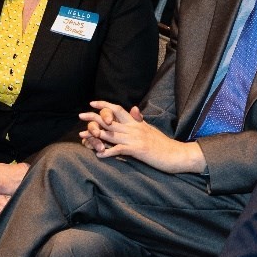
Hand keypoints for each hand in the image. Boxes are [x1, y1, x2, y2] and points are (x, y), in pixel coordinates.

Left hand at [79, 101, 204, 173]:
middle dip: (93, 117)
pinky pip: (118, 149)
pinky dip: (107, 152)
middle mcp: (134, 128)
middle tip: (81, 115)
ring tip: (82, 135)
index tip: (92, 103)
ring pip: (110, 134)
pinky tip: (98, 154)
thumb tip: (133, 108)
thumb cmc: (163, 144)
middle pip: (110, 119)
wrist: (176, 154)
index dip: (104, 105)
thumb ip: (140, 120)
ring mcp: (135, 138)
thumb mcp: (151, 129)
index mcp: (136, 123)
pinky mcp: (137, 150)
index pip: (118, 109)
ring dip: (95, 135)